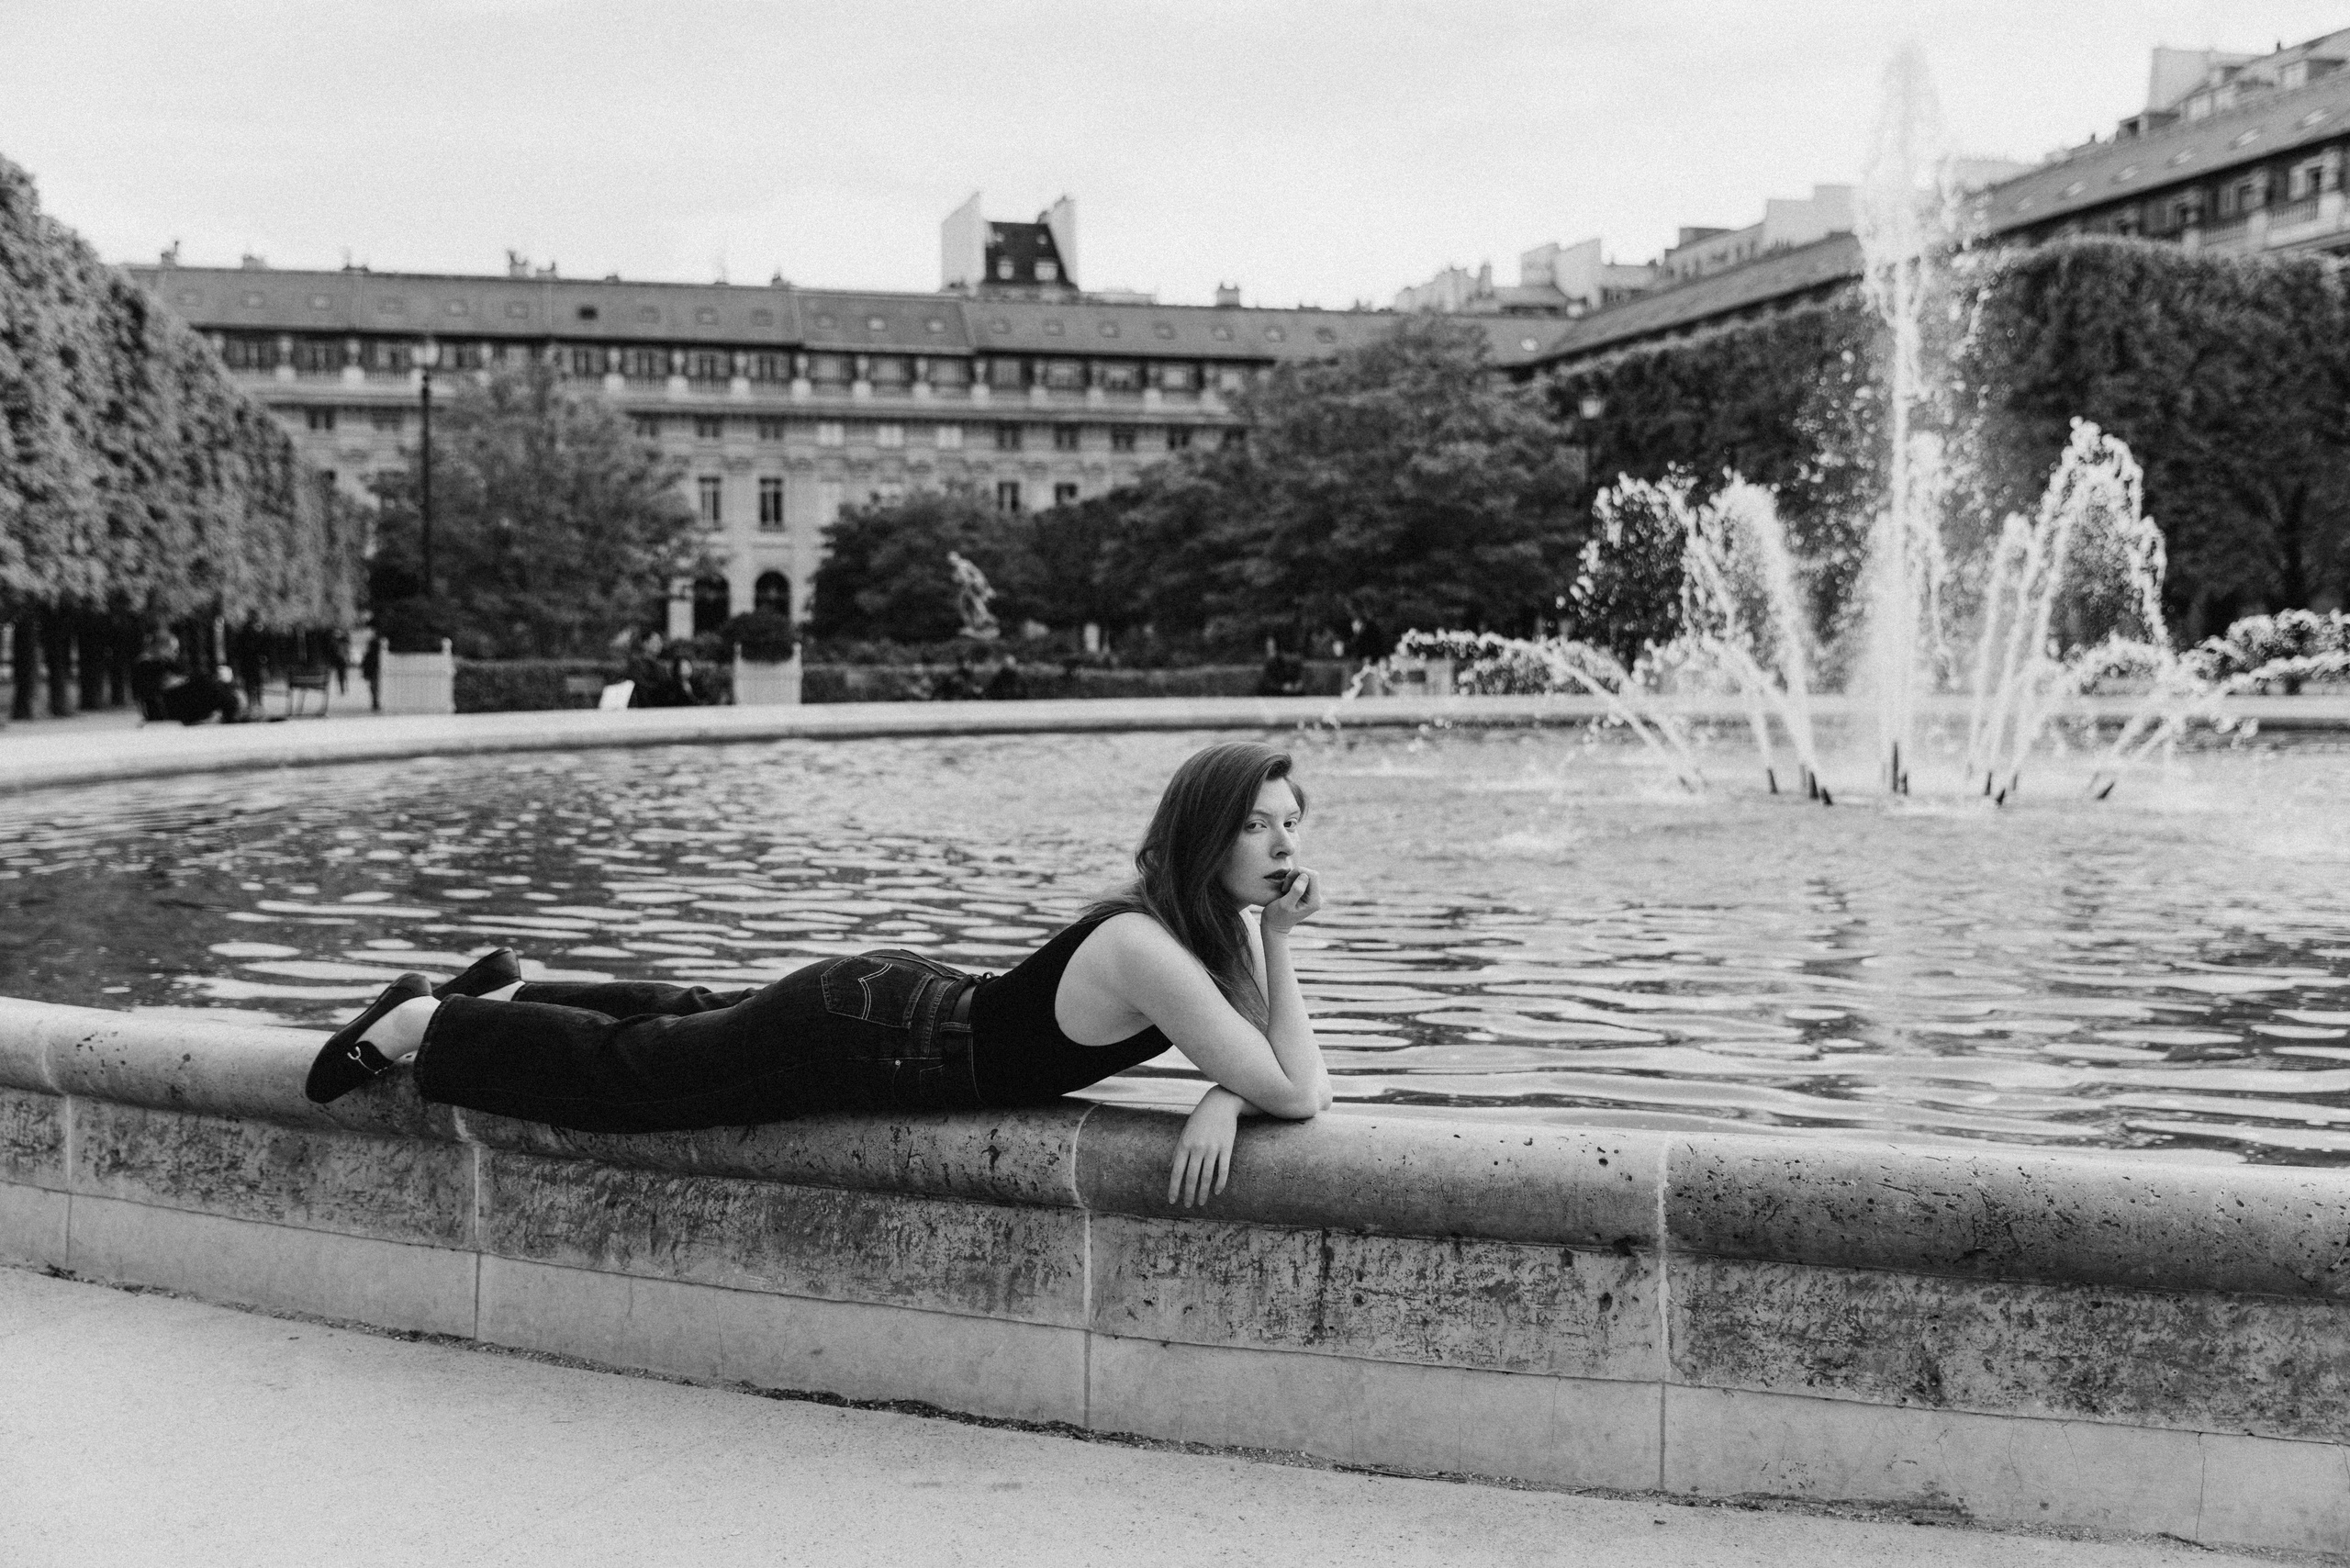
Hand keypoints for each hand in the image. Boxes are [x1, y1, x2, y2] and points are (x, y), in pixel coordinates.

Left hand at [1168, 1089, 1240, 1207]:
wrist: (1220, 1104)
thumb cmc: (1200, 1119)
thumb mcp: (1185, 1132)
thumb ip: (1178, 1150)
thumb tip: (1170, 1167)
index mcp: (1184, 1144)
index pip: (1177, 1171)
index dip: (1174, 1187)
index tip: (1172, 1200)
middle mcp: (1198, 1147)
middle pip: (1191, 1177)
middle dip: (1188, 1194)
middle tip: (1187, 1205)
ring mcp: (1213, 1148)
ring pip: (1207, 1176)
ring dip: (1203, 1192)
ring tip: (1201, 1203)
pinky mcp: (1227, 1147)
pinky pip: (1223, 1170)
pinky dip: (1220, 1183)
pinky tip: (1216, 1191)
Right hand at [1260, 865, 1323, 936]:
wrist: (1275, 926)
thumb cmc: (1277, 916)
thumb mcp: (1284, 904)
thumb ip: (1296, 890)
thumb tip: (1305, 876)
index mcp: (1314, 901)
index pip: (1313, 875)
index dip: (1299, 873)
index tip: (1287, 883)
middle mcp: (1317, 898)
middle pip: (1310, 874)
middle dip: (1295, 875)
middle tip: (1284, 887)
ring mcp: (1313, 896)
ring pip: (1306, 875)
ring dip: (1293, 878)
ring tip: (1285, 890)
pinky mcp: (1308, 894)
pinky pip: (1303, 879)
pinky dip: (1293, 881)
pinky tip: (1287, 890)